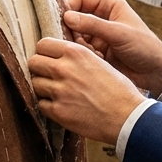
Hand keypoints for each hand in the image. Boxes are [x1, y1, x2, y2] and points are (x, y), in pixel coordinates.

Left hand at [29, 38, 144, 144]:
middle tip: (50, 77)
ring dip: (43, 88)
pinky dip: (48, 106)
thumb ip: (77, 58)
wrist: (127, 116)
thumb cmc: (119, 90)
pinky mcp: (58, 111)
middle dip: (40, 69)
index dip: (45, 52)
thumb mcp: (100, 62)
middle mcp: (64, 69)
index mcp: (76, 53)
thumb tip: (60, 57)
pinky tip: (61, 106)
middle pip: (33, 62)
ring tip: (58, 93)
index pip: (43, 44)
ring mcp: (59, 91)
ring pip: (35, 84)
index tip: (50, 59)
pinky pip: (41, 105)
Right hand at [63, 0, 161, 95]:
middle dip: (72, 31)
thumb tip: (67, 17)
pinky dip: (84, 55)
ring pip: (74, 36)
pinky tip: (97, 61)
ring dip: (78, 45)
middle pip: (73, 18)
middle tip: (77, 43)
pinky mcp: (96, 51)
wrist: (157, 73)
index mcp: (108, 5)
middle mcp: (101, 17)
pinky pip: (80, 50)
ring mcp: (97, 35)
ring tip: (92, 54)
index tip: (64, 21)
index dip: (68, 8)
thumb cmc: (145, 47)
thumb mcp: (119, 33)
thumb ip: (92, 25)